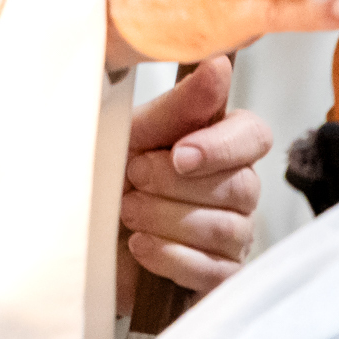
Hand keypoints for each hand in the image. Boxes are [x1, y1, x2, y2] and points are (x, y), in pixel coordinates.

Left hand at [116, 57, 269, 307]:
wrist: (84, 234)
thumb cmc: (113, 174)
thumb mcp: (135, 133)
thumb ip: (180, 105)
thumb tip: (219, 64)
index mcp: (221, 142)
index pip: (254, 136)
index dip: (221, 147)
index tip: (179, 153)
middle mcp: (236, 187)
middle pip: (240, 186)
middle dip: (176, 185)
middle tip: (134, 178)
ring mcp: (233, 234)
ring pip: (226, 229)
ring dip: (167, 219)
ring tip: (129, 211)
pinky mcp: (219, 275)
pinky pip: (214, 271)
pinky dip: (170, 256)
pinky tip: (141, 244)